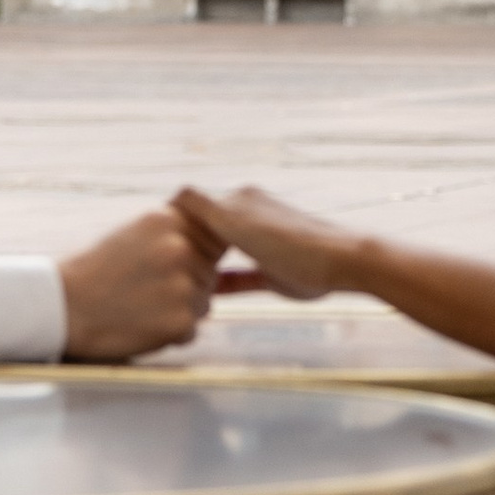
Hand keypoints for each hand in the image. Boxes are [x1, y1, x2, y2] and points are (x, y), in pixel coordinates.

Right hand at [58, 206, 217, 361]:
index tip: (164, 268)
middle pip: (209, 272)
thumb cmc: (93, 272)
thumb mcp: (132, 233)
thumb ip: (173, 233)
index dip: (193, 256)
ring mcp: (183, 284)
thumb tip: (214, 243)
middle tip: (146, 291)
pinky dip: (171, 334)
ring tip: (141, 307)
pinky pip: (192, 330)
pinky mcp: (181, 320)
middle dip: (187, 284)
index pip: (209, 236)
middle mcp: (179, 247)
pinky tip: (141, 325)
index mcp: (167, 219)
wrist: (61, 307)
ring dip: (181, 310)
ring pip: (203, 302)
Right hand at [171, 186, 370, 303]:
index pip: (196, 205)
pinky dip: (224, 286)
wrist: (341, 264)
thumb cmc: (288, 242)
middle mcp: (250, 219)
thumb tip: (172, 196)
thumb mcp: (237, 222)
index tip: (154, 241)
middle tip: (162, 265)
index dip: (174, 221)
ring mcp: (263, 247)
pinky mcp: (273, 275)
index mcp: (240, 202)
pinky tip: (206, 297)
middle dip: (187, 246)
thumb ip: (204, 207)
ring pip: (223, 256)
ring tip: (181, 280)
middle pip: (208, 231)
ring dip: (205, 266)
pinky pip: (241, 279)